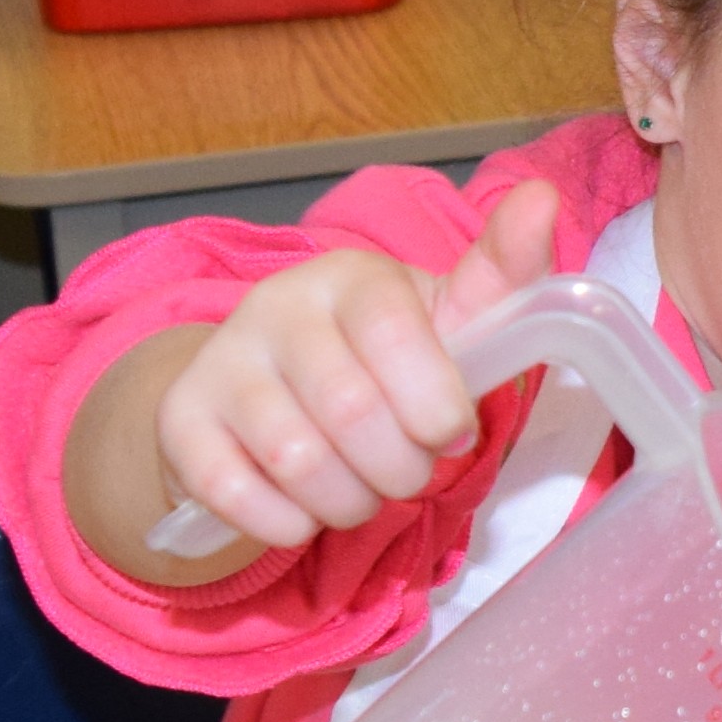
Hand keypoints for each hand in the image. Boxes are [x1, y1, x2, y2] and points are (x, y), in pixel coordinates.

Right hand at [69, 184, 568, 581]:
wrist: (260, 397)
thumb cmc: (376, 363)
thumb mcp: (445, 322)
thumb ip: (503, 273)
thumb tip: (542, 198)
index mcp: (350, 276)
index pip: (393, 333)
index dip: (434, 404)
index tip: (451, 433)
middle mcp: (276, 304)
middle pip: (352, 411)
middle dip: (401, 469)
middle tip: (406, 470)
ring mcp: (221, 361)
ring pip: (299, 461)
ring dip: (349, 502)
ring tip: (360, 490)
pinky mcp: (179, 422)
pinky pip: (238, 495)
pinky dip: (288, 523)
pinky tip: (303, 508)